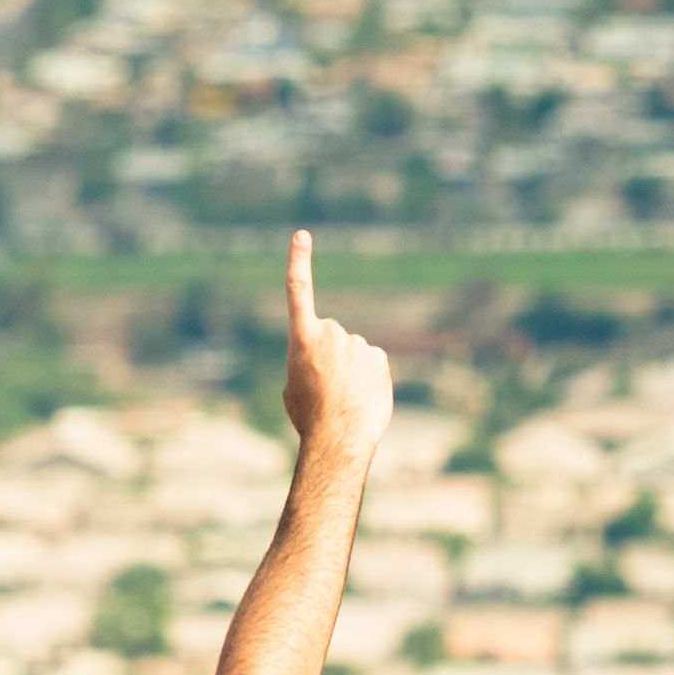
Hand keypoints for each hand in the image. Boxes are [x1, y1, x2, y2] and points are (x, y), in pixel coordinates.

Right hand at [280, 230, 392, 462]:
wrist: (338, 438)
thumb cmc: (310, 418)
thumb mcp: (294, 388)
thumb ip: (307, 365)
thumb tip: (327, 364)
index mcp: (302, 339)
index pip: (298, 292)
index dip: (299, 262)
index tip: (302, 236)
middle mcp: (331, 333)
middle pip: (331, 339)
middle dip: (330, 358)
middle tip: (325, 390)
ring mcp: (357, 344)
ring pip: (353, 353)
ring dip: (349, 371)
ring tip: (343, 399)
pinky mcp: (379, 357)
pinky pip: (372, 364)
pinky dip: (368, 379)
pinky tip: (362, 399)